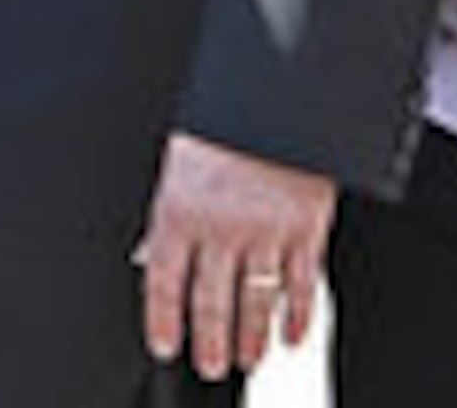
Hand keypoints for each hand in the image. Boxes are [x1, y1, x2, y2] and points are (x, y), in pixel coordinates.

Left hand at [136, 132, 333, 383]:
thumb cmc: (223, 118)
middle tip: (209, 365)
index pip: (164, 281)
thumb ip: (170, 211)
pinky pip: (301, 286)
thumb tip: (151, 253)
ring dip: (250, 337)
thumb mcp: (179, 159)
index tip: (165, 345)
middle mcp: (220, 227)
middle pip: (210, 303)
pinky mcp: (306, 230)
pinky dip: (297, 316)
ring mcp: (266, 232)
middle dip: (209, 342)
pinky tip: (290, 334)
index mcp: (179, 209)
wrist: (279, 90)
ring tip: (246, 358)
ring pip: (255, 302)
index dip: (163, 320)